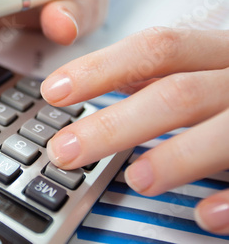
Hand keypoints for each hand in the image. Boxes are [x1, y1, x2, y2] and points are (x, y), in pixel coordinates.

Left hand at [41, 27, 228, 234]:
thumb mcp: (212, 64)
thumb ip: (165, 72)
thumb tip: (99, 80)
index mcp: (221, 50)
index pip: (155, 48)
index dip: (101, 67)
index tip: (53, 90)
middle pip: (178, 92)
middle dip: (117, 123)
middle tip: (66, 150)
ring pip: (228, 130)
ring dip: (179, 157)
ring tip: (137, 180)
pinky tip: (205, 217)